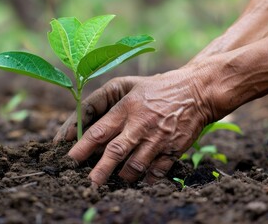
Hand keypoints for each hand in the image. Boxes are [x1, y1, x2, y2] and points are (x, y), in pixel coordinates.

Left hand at [54, 66, 215, 185]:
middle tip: (89, 183)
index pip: (99, 130)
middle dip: (100, 170)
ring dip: (123, 176)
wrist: (197, 91)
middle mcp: (140, 124)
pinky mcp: (174, 149)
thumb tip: (84, 120)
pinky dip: (147, 179)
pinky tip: (141, 181)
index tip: (71, 158)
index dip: (83, 146)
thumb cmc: (157, 88)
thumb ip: (106, 100)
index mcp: (127, 107)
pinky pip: (157, 171)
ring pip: (135, 166)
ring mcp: (158, 138)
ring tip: (115, 180)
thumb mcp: (129, 85)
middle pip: (115, 152)